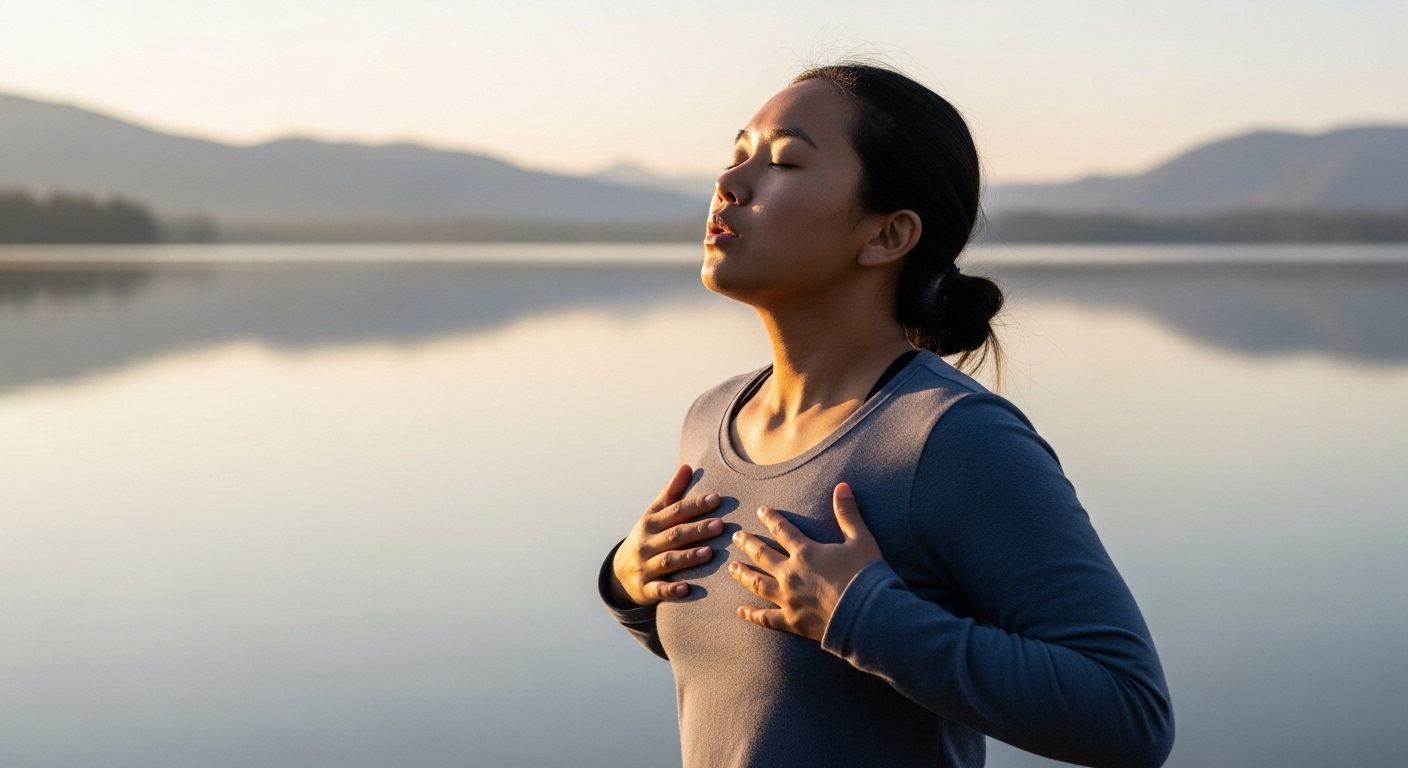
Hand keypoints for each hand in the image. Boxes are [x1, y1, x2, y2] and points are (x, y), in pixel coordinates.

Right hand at [609, 464, 722, 606]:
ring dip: (688, 557)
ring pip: (668, 561)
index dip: (695, 505)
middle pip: (675, 535)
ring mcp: (645, 566)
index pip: (675, 511)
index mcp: (650, 523)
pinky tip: (686, 588)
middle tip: (720, 525)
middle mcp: (647, 543)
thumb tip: (688, 466)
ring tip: (709, 553)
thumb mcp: (653, 515)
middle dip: (697, 529)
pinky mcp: (646, 589)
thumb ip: (671, 493)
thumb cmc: (645, 539)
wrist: (619, 574)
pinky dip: (671, 589)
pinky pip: (659, 589)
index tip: (716, 499)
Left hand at [727, 482, 881, 640]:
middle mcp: (791, 574)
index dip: (770, 518)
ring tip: (731, 568)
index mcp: (806, 552)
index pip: (782, 530)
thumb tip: (841, 485)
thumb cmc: (867, 576)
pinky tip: (740, 611)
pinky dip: (752, 615)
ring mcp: (788, 599)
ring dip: (743, 574)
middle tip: (735, 536)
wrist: (870, 616)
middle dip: (748, 544)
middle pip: (762, 555)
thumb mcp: (861, 540)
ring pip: (758, 583)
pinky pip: (766, 618)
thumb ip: (847, 513)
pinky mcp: (792, 621)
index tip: (760, 510)